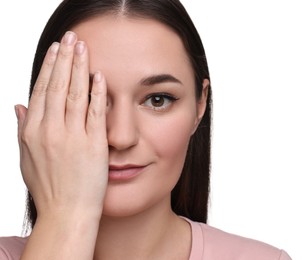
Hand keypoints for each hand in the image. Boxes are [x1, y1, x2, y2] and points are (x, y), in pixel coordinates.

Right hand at [15, 31, 107, 220]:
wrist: (67, 213)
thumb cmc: (48, 188)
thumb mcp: (26, 159)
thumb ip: (22, 130)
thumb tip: (18, 106)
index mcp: (33, 133)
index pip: (40, 91)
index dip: (49, 68)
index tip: (56, 50)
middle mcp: (51, 131)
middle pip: (57, 86)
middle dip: (65, 59)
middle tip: (71, 38)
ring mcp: (72, 137)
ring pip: (74, 94)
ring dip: (79, 68)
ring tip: (83, 47)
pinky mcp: (93, 145)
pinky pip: (95, 113)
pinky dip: (97, 93)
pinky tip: (98, 76)